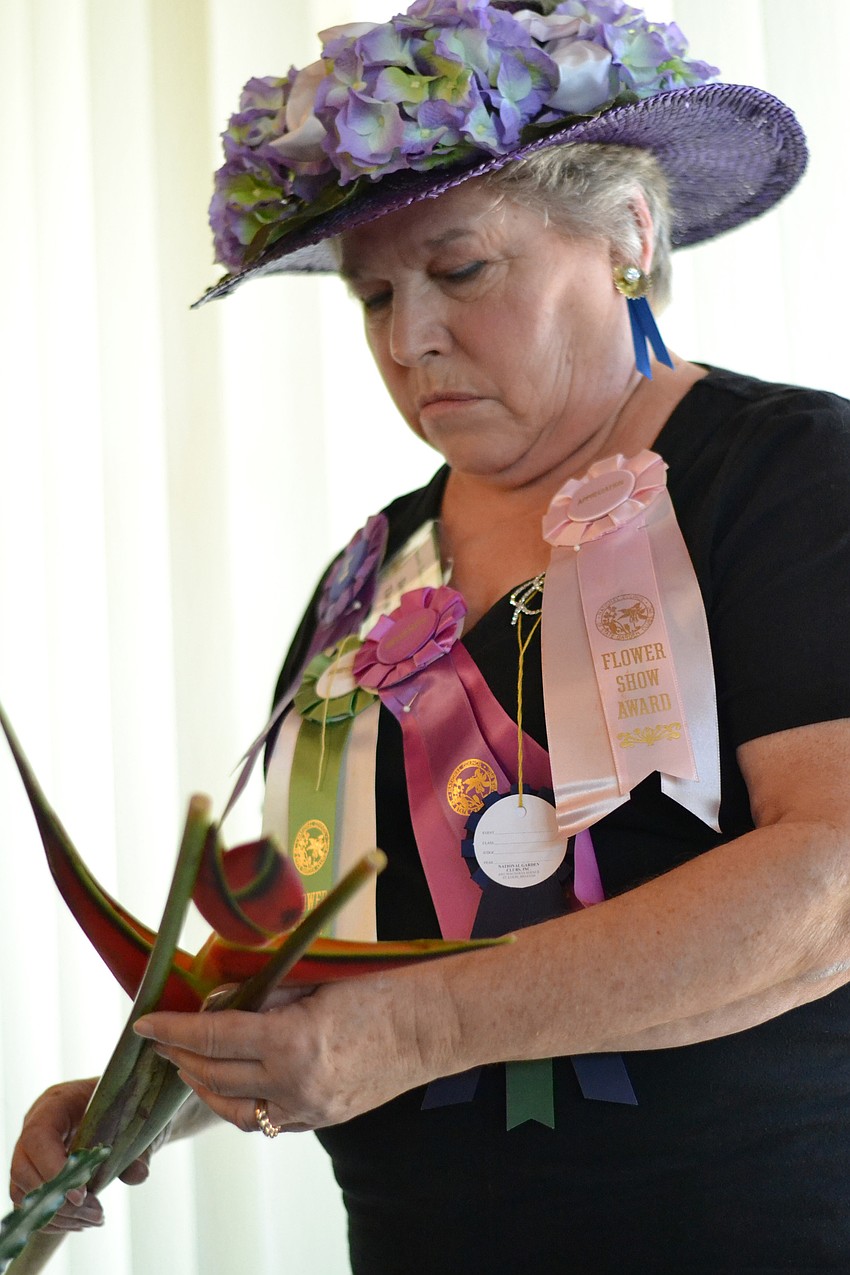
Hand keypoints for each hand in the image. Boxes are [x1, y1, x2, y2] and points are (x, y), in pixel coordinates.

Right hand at [9, 1078, 158, 1230]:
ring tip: (94, 1219)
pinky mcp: (37, 1172)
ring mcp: (33, 1150)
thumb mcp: (137, 1119)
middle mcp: (37, 1125)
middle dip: (57, 1200)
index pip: (38, 1137)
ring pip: (25, 1192)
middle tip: (94, 1212)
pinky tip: (82, 1221)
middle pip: (24, 1170)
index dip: (53, 1168)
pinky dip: (55, 1219)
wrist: (127, 1104)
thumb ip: (137, 1147)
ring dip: (58, 1215)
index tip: (81, 1194)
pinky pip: (32, 1203)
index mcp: (58, 1102)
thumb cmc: (127, 1105)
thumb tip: (138, 1174)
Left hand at [134, 970, 453, 1134]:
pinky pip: (266, 1119)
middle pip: (215, 1077)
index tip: (144, 1023)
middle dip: (180, 1057)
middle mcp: (295, 1084)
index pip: (213, 1037)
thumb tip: (217, 997)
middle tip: (162, 1039)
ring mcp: (310, 1109)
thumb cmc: (381, 988)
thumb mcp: (316, 978)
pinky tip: (234, 1079)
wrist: (434, 1024)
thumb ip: (263, 990)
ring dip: (204, 1085)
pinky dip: (241, 1099)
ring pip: (234, 1109)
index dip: (172, 1030)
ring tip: (189, 1063)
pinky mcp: (322, 1119)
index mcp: (293, 1041)